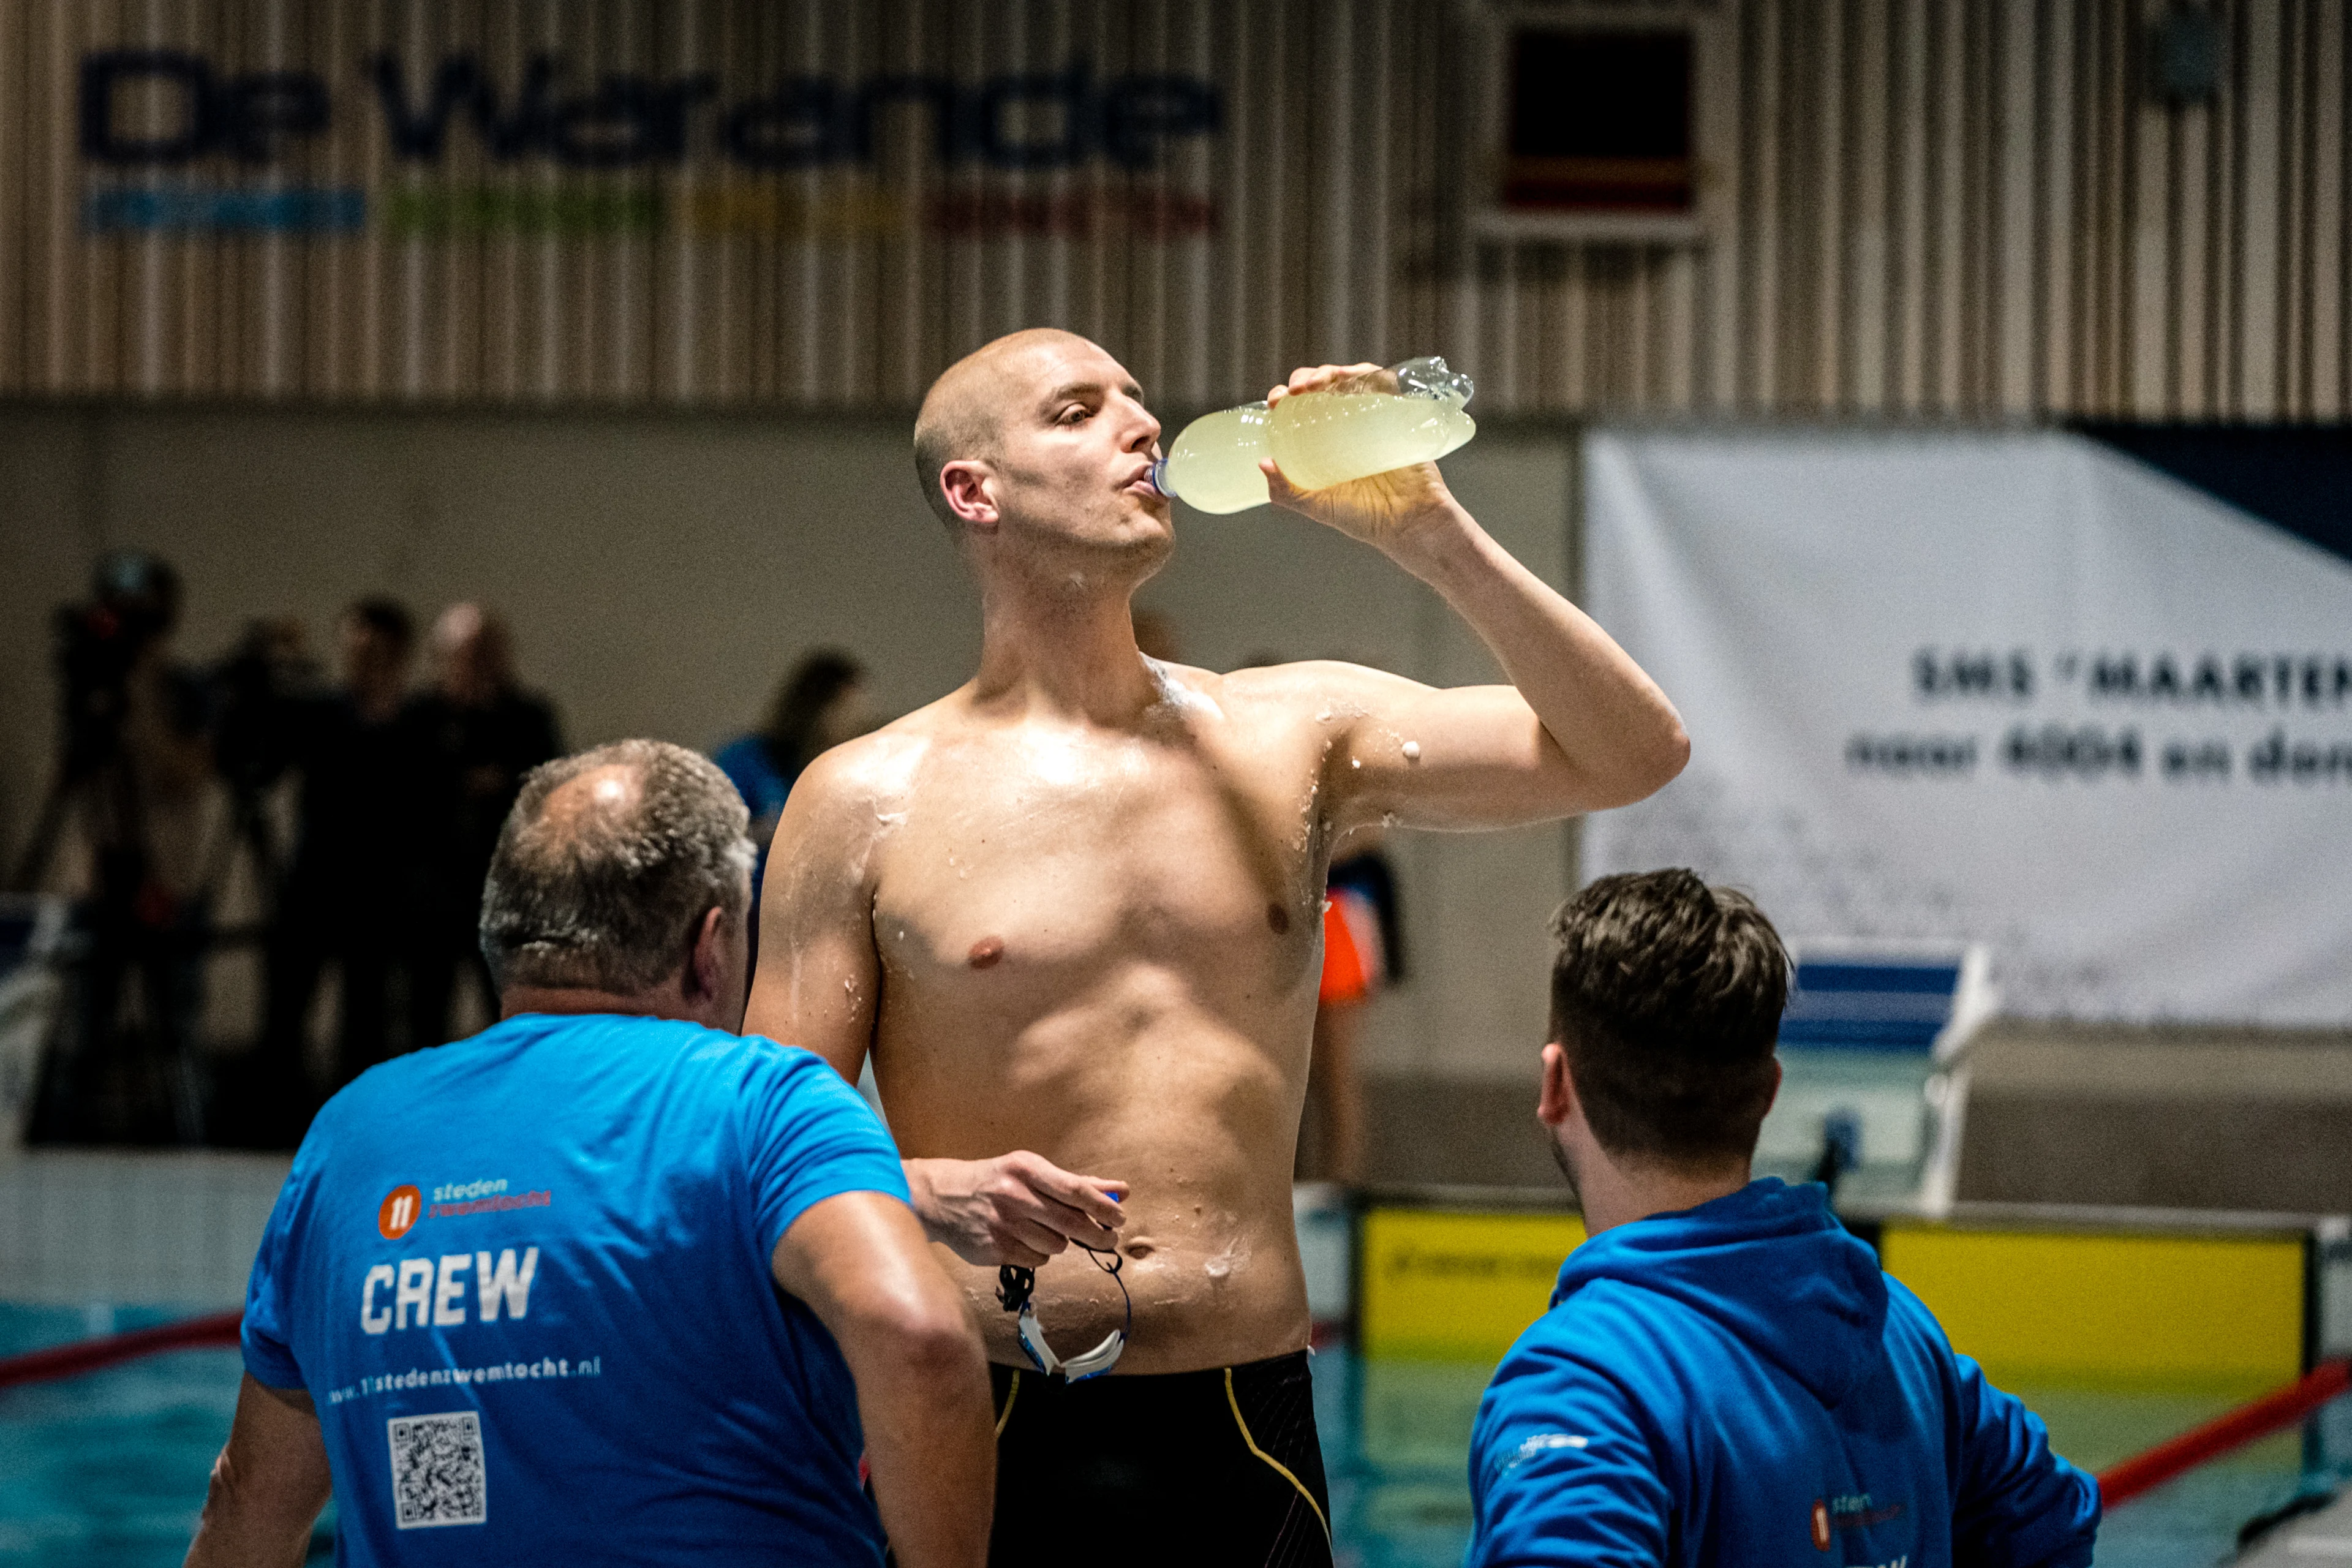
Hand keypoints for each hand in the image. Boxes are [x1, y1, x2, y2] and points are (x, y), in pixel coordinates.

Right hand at [906, 1151, 1127, 1266]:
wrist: (940, 1197)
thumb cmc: (995, 1180)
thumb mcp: (1030, 1170)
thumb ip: (1076, 1182)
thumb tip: (1121, 1190)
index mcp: (1027, 1169)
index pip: (1077, 1190)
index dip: (1104, 1207)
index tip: (1121, 1216)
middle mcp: (1015, 1195)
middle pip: (1072, 1223)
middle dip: (1098, 1234)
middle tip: (1110, 1238)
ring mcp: (1004, 1224)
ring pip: (1057, 1245)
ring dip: (1061, 1242)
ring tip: (1046, 1230)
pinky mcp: (995, 1249)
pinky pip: (1037, 1259)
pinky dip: (1039, 1253)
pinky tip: (1026, 1240)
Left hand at [1261, 362, 1463, 551]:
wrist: (1409, 524)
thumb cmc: (1366, 518)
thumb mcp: (1318, 506)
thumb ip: (1287, 492)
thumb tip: (1262, 463)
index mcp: (1326, 441)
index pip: (1301, 408)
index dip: (1284, 399)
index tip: (1274, 402)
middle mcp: (1347, 424)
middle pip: (1323, 386)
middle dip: (1304, 379)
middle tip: (1292, 392)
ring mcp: (1373, 417)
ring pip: (1350, 377)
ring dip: (1330, 371)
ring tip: (1315, 384)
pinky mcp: (1397, 413)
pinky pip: (1383, 382)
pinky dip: (1366, 372)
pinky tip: (1351, 376)